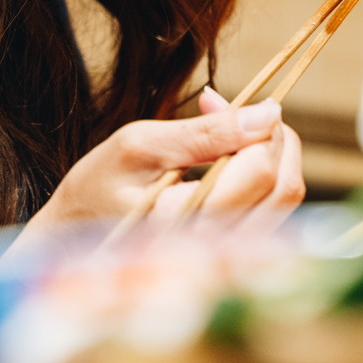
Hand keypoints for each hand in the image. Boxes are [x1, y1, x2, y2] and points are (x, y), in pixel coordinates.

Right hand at [0, 86, 305, 263]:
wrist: (75, 237)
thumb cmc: (100, 186)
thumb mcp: (141, 144)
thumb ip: (205, 133)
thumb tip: (268, 113)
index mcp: (187, 224)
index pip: (259, 172)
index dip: (258, 126)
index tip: (221, 102)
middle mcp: (217, 253)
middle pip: (284, 187)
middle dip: (269, 135)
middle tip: (226, 109)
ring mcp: (231, 261)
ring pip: (287, 200)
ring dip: (271, 152)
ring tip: (229, 130)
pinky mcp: (238, 258)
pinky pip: (274, 211)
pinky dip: (264, 175)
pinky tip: (231, 159)